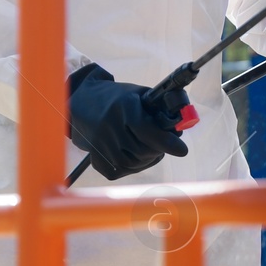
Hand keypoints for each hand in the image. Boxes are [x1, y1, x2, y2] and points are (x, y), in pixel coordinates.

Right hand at [68, 64, 189, 179]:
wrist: (83, 104)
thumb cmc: (118, 98)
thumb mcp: (139, 94)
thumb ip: (159, 108)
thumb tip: (182, 124)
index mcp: (123, 108)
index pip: (147, 130)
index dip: (167, 142)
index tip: (182, 150)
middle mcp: (109, 127)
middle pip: (144, 150)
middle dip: (159, 148)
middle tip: (162, 142)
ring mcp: (101, 145)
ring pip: (135, 164)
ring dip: (148, 158)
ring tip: (148, 146)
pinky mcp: (96, 159)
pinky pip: (122, 170)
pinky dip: (133, 166)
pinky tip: (135, 154)